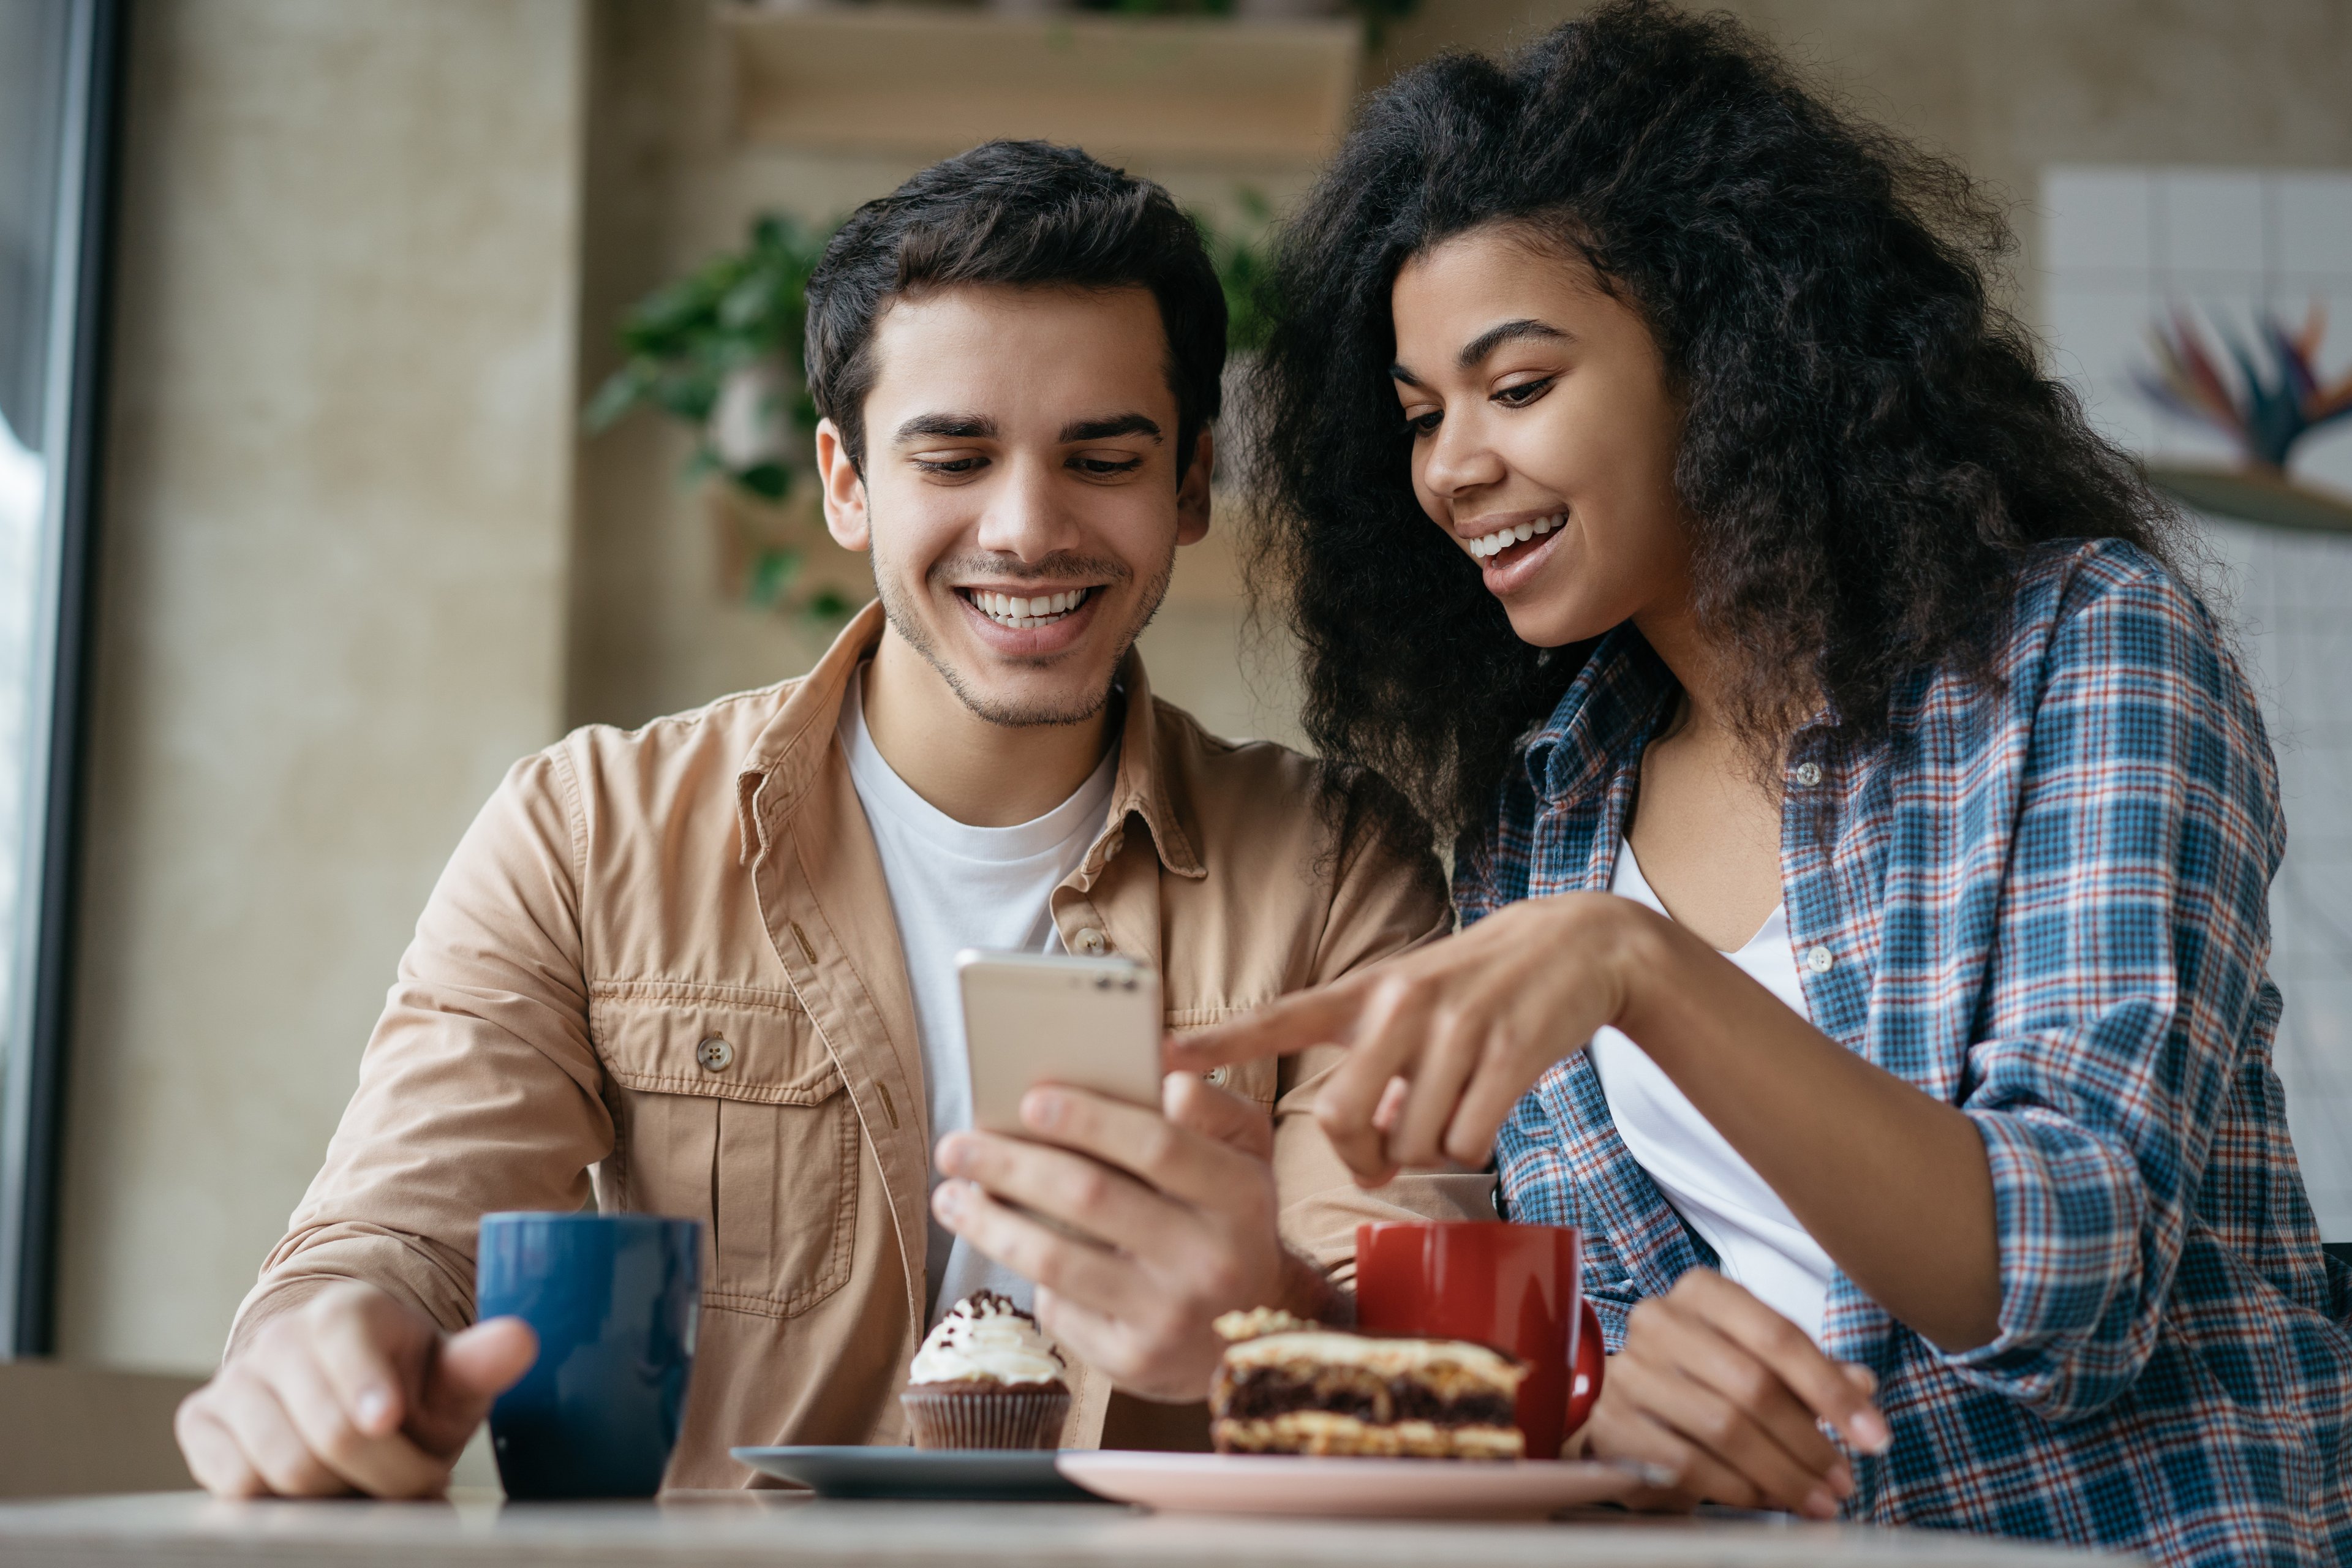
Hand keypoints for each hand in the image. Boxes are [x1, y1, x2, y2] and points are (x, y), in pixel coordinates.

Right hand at [175, 1281, 537, 1497]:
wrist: (342, 1393)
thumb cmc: (408, 1388)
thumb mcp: (451, 1378)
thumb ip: (482, 1362)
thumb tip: (520, 1341)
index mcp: (345, 1311)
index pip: (345, 1346)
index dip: (367, 1389)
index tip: (388, 1419)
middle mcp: (281, 1338)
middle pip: (324, 1433)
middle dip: (384, 1473)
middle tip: (421, 1479)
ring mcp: (235, 1379)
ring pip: (280, 1467)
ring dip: (340, 1493)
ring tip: (374, 1481)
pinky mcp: (201, 1422)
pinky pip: (236, 1484)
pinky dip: (285, 1503)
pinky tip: (321, 1488)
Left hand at [932, 1074, 1326, 1400]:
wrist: (1254, 1331)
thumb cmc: (1232, 1220)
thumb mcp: (1248, 1156)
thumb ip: (1213, 1106)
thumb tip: (1164, 1074)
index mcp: (1241, 1196)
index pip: (1157, 1146)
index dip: (1090, 1120)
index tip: (1031, 1100)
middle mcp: (1210, 1260)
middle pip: (1090, 1198)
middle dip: (1010, 1165)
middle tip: (955, 1146)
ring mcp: (1170, 1317)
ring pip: (1057, 1261)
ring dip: (989, 1223)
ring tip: (948, 1196)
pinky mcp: (1134, 1360)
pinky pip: (1060, 1307)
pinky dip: (1026, 1273)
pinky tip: (1005, 1246)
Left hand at [1170, 894, 1655, 1184]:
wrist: (1575, 945)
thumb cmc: (1473, 990)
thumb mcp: (1406, 1007)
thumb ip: (1369, 1075)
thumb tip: (1367, 1161)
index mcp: (1361, 993)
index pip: (1275, 1019)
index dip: (1216, 1044)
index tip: (1157, 1060)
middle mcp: (1398, 1005)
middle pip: (1342, 1119)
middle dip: (1362, 1158)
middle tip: (1384, 1156)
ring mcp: (1455, 1027)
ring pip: (1411, 1141)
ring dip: (1428, 1152)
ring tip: (1449, 1112)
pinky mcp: (1508, 1051)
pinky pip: (1467, 1141)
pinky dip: (1472, 1146)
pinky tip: (1485, 1110)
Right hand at [1587, 1270, 1888, 1517]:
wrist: (1624, 1403)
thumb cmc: (1701, 1377)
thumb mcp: (1757, 1362)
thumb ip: (1809, 1373)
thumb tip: (1863, 1386)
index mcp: (1702, 1293)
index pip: (1777, 1336)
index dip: (1832, 1391)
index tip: (1875, 1437)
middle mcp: (1659, 1321)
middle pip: (1752, 1386)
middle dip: (1810, 1442)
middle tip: (1844, 1480)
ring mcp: (1631, 1372)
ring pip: (1723, 1429)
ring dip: (1783, 1474)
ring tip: (1817, 1499)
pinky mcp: (1612, 1424)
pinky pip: (1688, 1464)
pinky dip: (1737, 1489)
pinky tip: (1766, 1499)